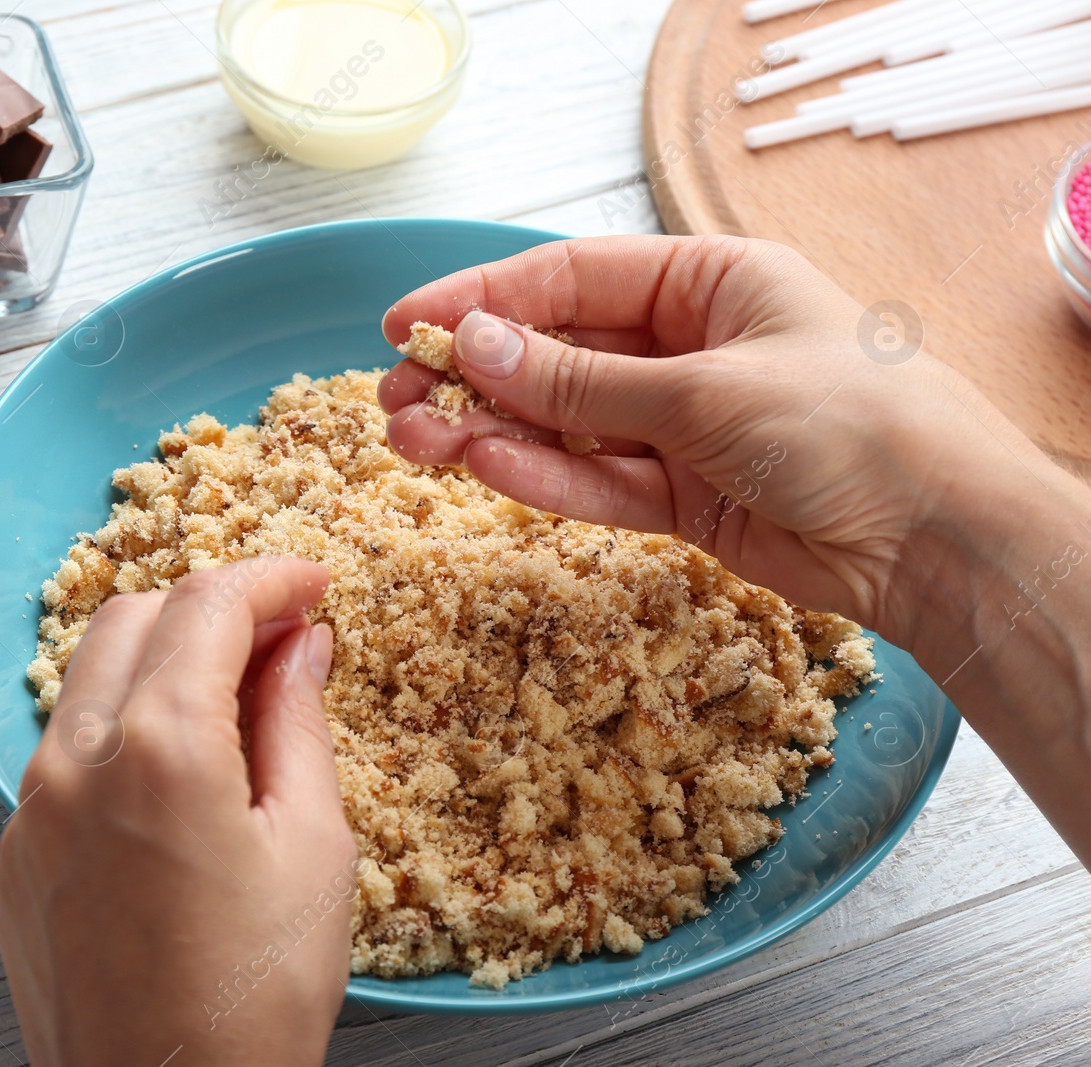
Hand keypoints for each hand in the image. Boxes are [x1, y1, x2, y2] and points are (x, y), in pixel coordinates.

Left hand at [0, 557, 357, 1066]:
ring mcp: (30, 811)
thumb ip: (297, 723)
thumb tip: (300, 645)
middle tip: (280, 638)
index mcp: (161, 747)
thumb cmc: (255, 996)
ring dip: (158, 664)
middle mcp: (76, 762)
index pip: (210, 604)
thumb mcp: (313, 848)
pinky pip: (63, 756)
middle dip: (209, 606)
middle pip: (133, 617)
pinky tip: (175, 780)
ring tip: (232, 705)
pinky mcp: (14, 859)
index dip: (271, 579)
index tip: (312, 584)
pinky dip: (120, 733)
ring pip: (87, 680)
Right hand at [377, 234, 1065, 645]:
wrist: (937, 539)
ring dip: (488, 431)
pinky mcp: (680, 497)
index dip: (482, 298)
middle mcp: (685, 347)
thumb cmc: (851, 423)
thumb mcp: (704, 389)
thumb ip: (582, 380)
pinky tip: (482, 470)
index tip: (403, 323)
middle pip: (554, 353)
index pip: (570, 278)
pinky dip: (540, 478)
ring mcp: (679, 425)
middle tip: (391, 399)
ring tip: (413, 441)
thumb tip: (474, 346)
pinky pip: (594, 480)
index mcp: (707, 282)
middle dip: (471, 375)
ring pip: (561, 422)